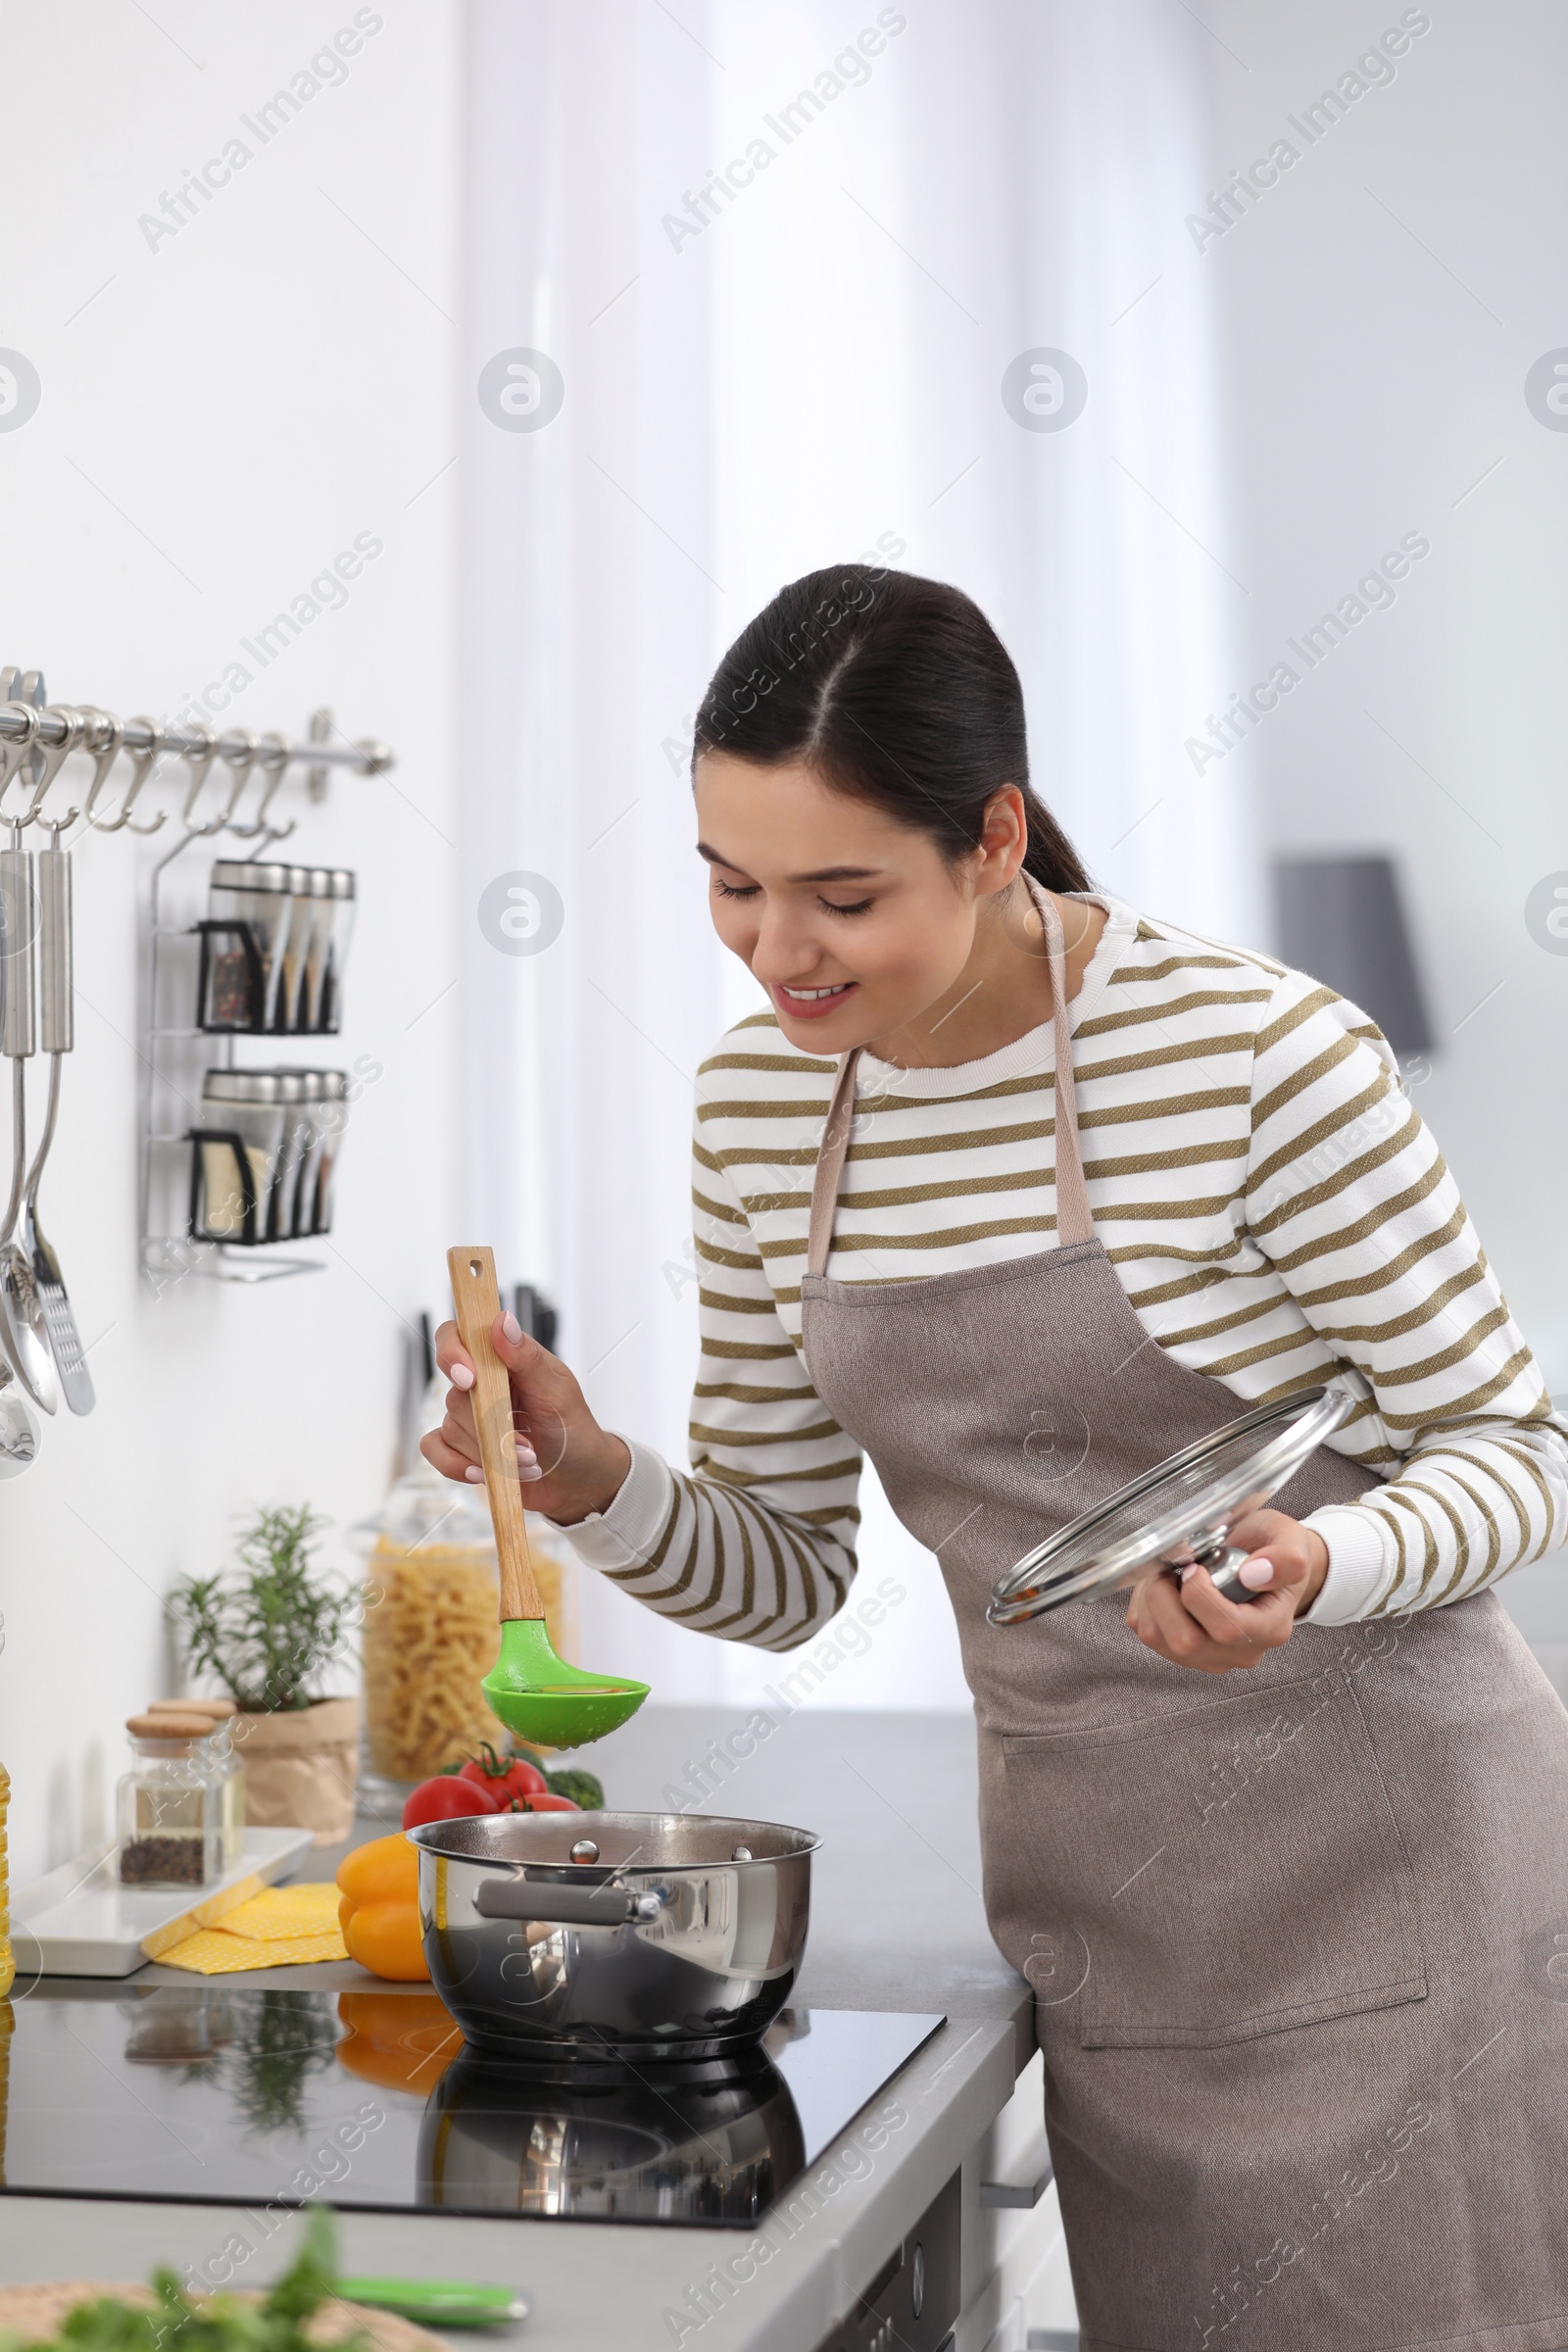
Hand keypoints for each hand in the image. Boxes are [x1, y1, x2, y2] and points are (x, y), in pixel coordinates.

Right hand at [419, 1313, 631, 1526]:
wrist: (577, 1478)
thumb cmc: (573, 1428)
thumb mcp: (557, 1392)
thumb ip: (527, 1358)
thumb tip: (502, 1321)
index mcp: (503, 1359)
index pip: (458, 1336)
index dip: (452, 1352)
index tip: (470, 1379)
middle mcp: (481, 1383)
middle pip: (455, 1393)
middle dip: (491, 1425)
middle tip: (526, 1443)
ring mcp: (469, 1416)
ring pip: (451, 1427)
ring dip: (490, 1452)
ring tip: (526, 1461)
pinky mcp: (461, 1447)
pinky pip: (435, 1450)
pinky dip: (457, 1465)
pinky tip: (483, 1472)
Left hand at [1123, 1509, 1328, 1674]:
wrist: (1262, 1563)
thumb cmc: (1273, 1552)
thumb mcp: (1291, 1541)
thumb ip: (1286, 1559)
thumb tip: (1254, 1574)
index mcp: (1270, 1629)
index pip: (1228, 1628)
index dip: (1200, 1596)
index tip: (1196, 1567)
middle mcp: (1239, 1652)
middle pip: (1186, 1642)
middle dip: (1166, 1597)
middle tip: (1177, 1567)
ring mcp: (1209, 1656)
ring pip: (1158, 1638)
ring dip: (1151, 1598)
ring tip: (1171, 1572)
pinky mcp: (1182, 1652)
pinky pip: (1147, 1631)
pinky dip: (1144, 1603)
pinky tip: (1166, 1584)